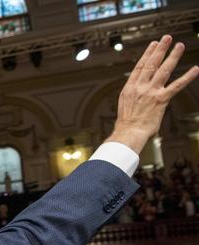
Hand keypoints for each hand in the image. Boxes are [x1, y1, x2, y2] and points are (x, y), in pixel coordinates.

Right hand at [107, 35, 198, 153]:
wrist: (128, 133)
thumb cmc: (126, 124)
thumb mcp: (125, 106)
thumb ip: (134, 96)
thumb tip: (139, 95)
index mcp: (130, 88)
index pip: (140, 67)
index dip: (147, 54)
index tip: (153, 45)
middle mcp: (140, 87)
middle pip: (152, 64)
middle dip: (160, 49)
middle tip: (167, 38)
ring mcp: (151, 92)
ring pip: (164, 70)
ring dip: (173, 56)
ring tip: (179, 46)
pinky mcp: (161, 99)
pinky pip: (177, 85)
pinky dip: (187, 77)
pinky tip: (195, 69)